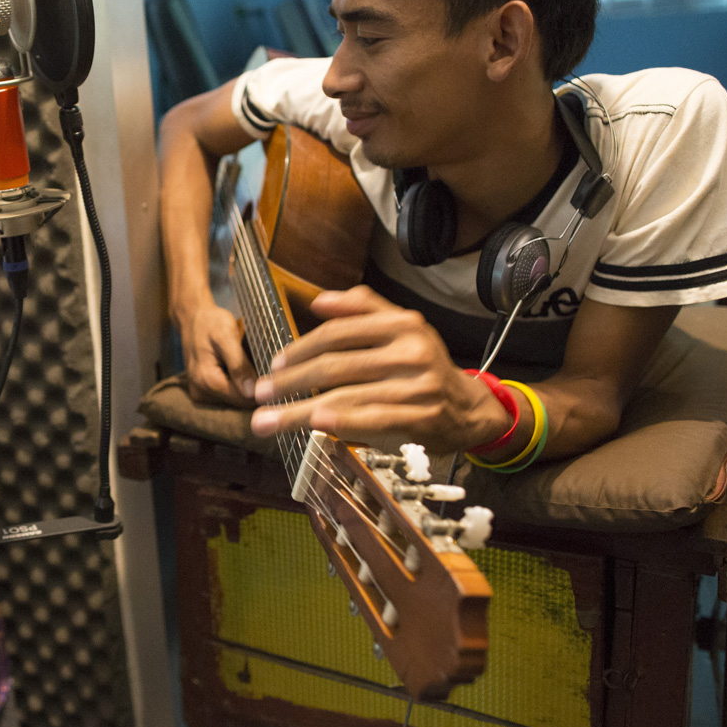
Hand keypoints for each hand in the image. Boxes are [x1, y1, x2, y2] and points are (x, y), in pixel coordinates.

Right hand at [174, 300, 257, 405]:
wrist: (192, 319)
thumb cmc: (211, 323)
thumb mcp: (226, 336)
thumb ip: (238, 364)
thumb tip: (252, 392)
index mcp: (207, 381)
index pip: (244, 400)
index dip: (263, 390)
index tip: (277, 376)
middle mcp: (201, 394)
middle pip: (239, 404)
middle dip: (255, 390)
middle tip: (265, 368)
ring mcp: (200, 396)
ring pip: (234, 402)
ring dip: (246, 389)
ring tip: (253, 368)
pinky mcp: (202, 394)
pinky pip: (226, 398)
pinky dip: (237, 387)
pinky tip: (242, 373)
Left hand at [249, 286, 510, 451]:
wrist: (466, 407)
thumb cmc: (421, 365)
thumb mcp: (400, 327)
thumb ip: (361, 310)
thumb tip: (319, 301)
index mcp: (402, 324)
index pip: (338, 333)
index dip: (300, 349)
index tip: (273, 366)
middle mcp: (412, 352)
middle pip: (335, 366)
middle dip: (290, 382)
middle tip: (259, 394)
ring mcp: (418, 387)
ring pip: (346, 397)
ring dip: (299, 412)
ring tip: (267, 421)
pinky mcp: (421, 419)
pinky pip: (373, 420)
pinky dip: (342, 422)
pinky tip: (315, 425)